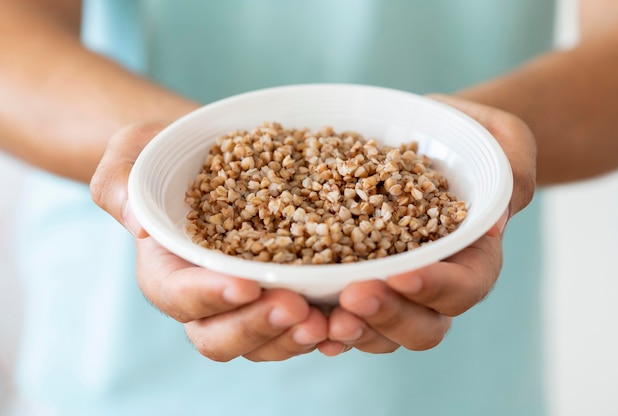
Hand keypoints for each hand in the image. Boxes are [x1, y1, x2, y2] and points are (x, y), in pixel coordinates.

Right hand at [90, 121, 327, 361]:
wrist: (206, 156)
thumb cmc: (163, 154)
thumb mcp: (130, 153)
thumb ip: (119, 183)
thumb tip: (137, 224)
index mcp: (165, 270)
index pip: (178, 296)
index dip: (209, 297)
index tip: (245, 284)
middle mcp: (205, 297)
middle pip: (221, 336)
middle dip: (259, 328)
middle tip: (298, 309)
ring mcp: (246, 301)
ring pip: (265, 341)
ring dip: (297, 337)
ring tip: (333, 321)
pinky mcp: (282, 292)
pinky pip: (299, 324)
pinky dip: (325, 327)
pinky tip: (352, 319)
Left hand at [319, 95, 535, 355]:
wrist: (426, 136)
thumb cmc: (467, 132)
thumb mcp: (500, 134)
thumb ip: (512, 167)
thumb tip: (496, 219)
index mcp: (474, 255)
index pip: (465, 286)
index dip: (436, 287)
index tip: (401, 274)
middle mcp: (436, 283)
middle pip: (422, 325)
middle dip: (388, 316)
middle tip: (352, 297)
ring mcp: (395, 289)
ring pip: (380, 331)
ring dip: (352, 329)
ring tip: (320, 318)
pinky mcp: (358, 280)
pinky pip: (344, 315)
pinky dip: (325, 322)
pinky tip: (302, 318)